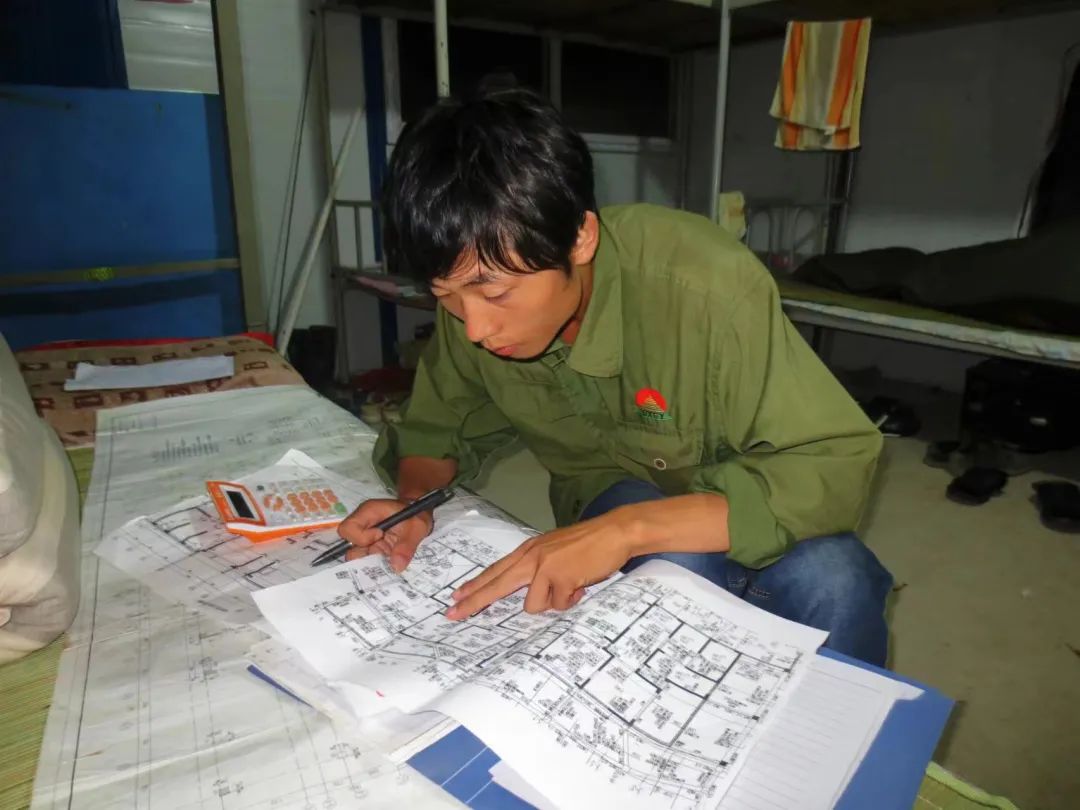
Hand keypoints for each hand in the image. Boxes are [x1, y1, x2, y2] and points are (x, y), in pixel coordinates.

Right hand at [337, 498, 433, 571]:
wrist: (419, 516)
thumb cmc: (416, 515)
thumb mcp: (417, 528)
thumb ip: (406, 546)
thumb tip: (396, 567)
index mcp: (368, 512)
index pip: (348, 528)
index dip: (361, 537)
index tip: (380, 536)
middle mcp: (362, 525)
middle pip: (348, 545)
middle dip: (365, 555)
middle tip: (384, 554)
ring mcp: (365, 537)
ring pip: (356, 556)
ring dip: (371, 562)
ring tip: (388, 559)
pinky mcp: (370, 547)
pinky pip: (367, 560)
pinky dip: (376, 565)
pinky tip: (389, 563)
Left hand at [446, 511, 637, 619]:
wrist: (615, 532)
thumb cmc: (590, 543)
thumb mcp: (556, 551)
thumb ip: (541, 568)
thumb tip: (535, 595)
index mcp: (529, 550)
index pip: (495, 570)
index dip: (475, 585)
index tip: (455, 597)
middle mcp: (531, 557)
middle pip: (495, 584)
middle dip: (473, 601)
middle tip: (452, 614)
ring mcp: (544, 566)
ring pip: (532, 605)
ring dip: (553, 603)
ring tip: (571, 588)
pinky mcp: (560, 577)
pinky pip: (558, 604)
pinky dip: (571, 600)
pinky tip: (581, 585)